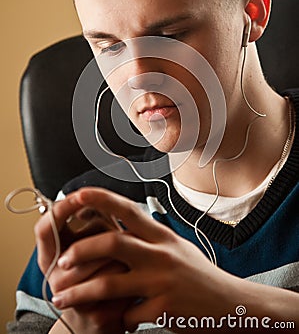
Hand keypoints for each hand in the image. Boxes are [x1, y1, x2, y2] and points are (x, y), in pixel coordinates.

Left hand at [47, 188, 236, 332]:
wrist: (231, 305)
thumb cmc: (200, 275)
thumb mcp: (176, 248)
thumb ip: (150, 239)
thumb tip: (122, 226)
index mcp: (162, 237)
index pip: (128, 210)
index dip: (101, 199)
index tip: (77, 194)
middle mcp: (161, 255)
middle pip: (113, 243)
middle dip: (81, 250)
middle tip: (62, 260)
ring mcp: (161, 282)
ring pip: (109, 283)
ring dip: (80, 291)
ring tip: (61, 297)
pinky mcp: (163, 309)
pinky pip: (128, 314)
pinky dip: (119, 319)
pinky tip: (118, 321)